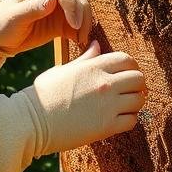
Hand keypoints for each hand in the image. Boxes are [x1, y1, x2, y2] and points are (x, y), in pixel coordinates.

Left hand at [0, 0, 92, 54]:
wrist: (0, 36)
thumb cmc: (2, 24)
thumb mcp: (14, 18)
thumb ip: (32, 8)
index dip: (71, 4)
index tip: (74, 24)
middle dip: (82, 13)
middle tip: (82, 34)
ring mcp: (59, 1)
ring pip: (82, 6)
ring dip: (86, 21)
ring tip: (82, 39)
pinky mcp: (63, 16)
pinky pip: (79, 20)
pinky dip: (83, 29)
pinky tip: (80, 41)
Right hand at [24, 41, 145, 155]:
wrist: (32, 121)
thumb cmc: (44, 94)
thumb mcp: (63, 69)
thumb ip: (85, 59)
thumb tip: (96, 45)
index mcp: (94, 66)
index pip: (127, 59)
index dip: (130, 67)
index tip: (125, 75)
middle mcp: (105, 83)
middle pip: (139, 79)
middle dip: (136, 85)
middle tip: (127, 92)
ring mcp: (108, 105)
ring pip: (139, 100)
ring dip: (134, 103)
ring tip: (122, 107)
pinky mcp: (107, 126)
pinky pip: (132, 121)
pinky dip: (128, 120)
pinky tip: (116, 120)